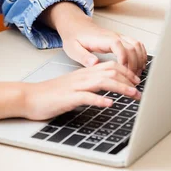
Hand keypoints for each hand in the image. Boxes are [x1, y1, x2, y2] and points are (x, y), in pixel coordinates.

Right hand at [22, 61, 140, 120]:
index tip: (137, 81)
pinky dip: (99, 100)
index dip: (126, 72)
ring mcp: (75, 86)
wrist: (29, 97)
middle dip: (128, 79)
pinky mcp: (68, 98)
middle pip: (110, 71)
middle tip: (141, 89)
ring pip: (102, 81)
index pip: (110, 65)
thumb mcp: (74, 86)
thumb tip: (107, 91)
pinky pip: (86, 97)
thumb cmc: (51, 94)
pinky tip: (109, 104)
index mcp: (84, 73)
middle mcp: (82, 76)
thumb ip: (89, 85)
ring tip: (133, 96)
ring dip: (121, 88)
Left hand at [43, 3, 146, 74]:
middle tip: (132, 79)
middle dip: (135, 64)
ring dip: (140, 60)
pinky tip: (139, 65)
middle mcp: (114, 36)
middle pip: (133, 48)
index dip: (125, 61)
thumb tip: (94, 63)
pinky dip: (141, 54)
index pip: (121, 47)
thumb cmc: (74, 37)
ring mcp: (118, 37)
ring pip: (137, 45)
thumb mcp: (73, 48)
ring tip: (137, 74)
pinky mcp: (120, 39)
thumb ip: (84, 57)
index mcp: (104, 39)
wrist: (75, 26)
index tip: (124, 74)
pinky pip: (136, 44)